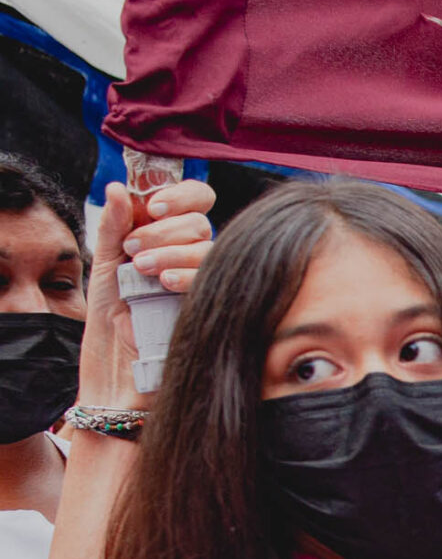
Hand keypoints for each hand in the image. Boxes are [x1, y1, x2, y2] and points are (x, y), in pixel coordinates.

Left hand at [80, 180, 216, 409]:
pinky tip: (165, 283)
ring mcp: (207, 282)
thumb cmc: (110, 322)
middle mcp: (192, 257)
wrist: (119, 372)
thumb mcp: (106, 266)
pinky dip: (189, 273)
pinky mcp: (216, 305)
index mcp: (168, 239)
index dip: (179, 195)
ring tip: (142, 271)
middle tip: (134, 251)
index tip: (151, 206)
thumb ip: (115, 226)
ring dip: (172, 251)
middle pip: (200, 222)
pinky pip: (217, 278)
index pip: (195, 201)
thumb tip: (119, 187)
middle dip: (164, 229)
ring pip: (209, 247)